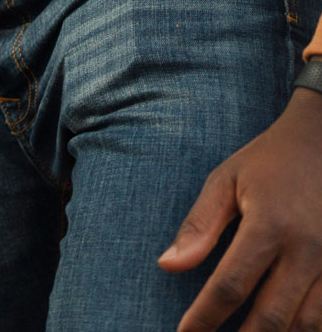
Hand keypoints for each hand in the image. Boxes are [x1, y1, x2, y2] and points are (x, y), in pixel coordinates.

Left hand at [162, 87, 321, 329]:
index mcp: (269, 227)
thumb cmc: (272, 160)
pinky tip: (284, 329)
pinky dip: (308, 327)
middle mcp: (308, 252)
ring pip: (308, 324)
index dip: (204, 319)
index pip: (229, 287)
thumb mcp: (227, 180)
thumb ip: (199, 225)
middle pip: (272, 318)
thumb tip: (167, 265)